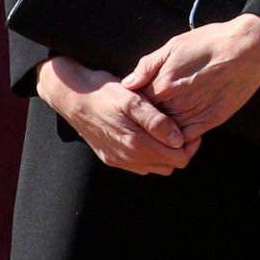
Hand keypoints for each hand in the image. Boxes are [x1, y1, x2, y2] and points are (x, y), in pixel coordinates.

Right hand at [35, 55, 194, 176]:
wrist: (70, 96)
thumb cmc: (102, 92)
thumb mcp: (132, 99)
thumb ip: (155, 121)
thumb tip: (178, 139)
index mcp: (136, 143)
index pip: (178, 158)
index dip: (189, 145)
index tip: (190, 129)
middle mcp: (127, 157)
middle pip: (168, 165)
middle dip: (178, 150)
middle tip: (178, 129)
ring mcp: (118, 159)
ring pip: (154, 167)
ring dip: (162, 153)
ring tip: (162, 131)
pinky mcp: (109, 158)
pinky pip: (138, 165)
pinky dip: (147, 155)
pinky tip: (145, 136)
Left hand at [123, 15, 259, 139]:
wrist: (247, 49)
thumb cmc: (210, 42)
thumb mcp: (174, 45)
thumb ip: (148, 66)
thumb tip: (127, 83)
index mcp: (162, 84)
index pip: (137, 102)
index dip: (135, 102)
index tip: (136, 100)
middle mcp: (175, 103)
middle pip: (150, 120)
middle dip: (146, 118)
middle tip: (146, 115)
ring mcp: (193, 114)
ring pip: (167, 133)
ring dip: (161, 132)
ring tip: (161, 123)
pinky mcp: (210, 122)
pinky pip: (187, 139)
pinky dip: (180, 139)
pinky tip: (178, 130)